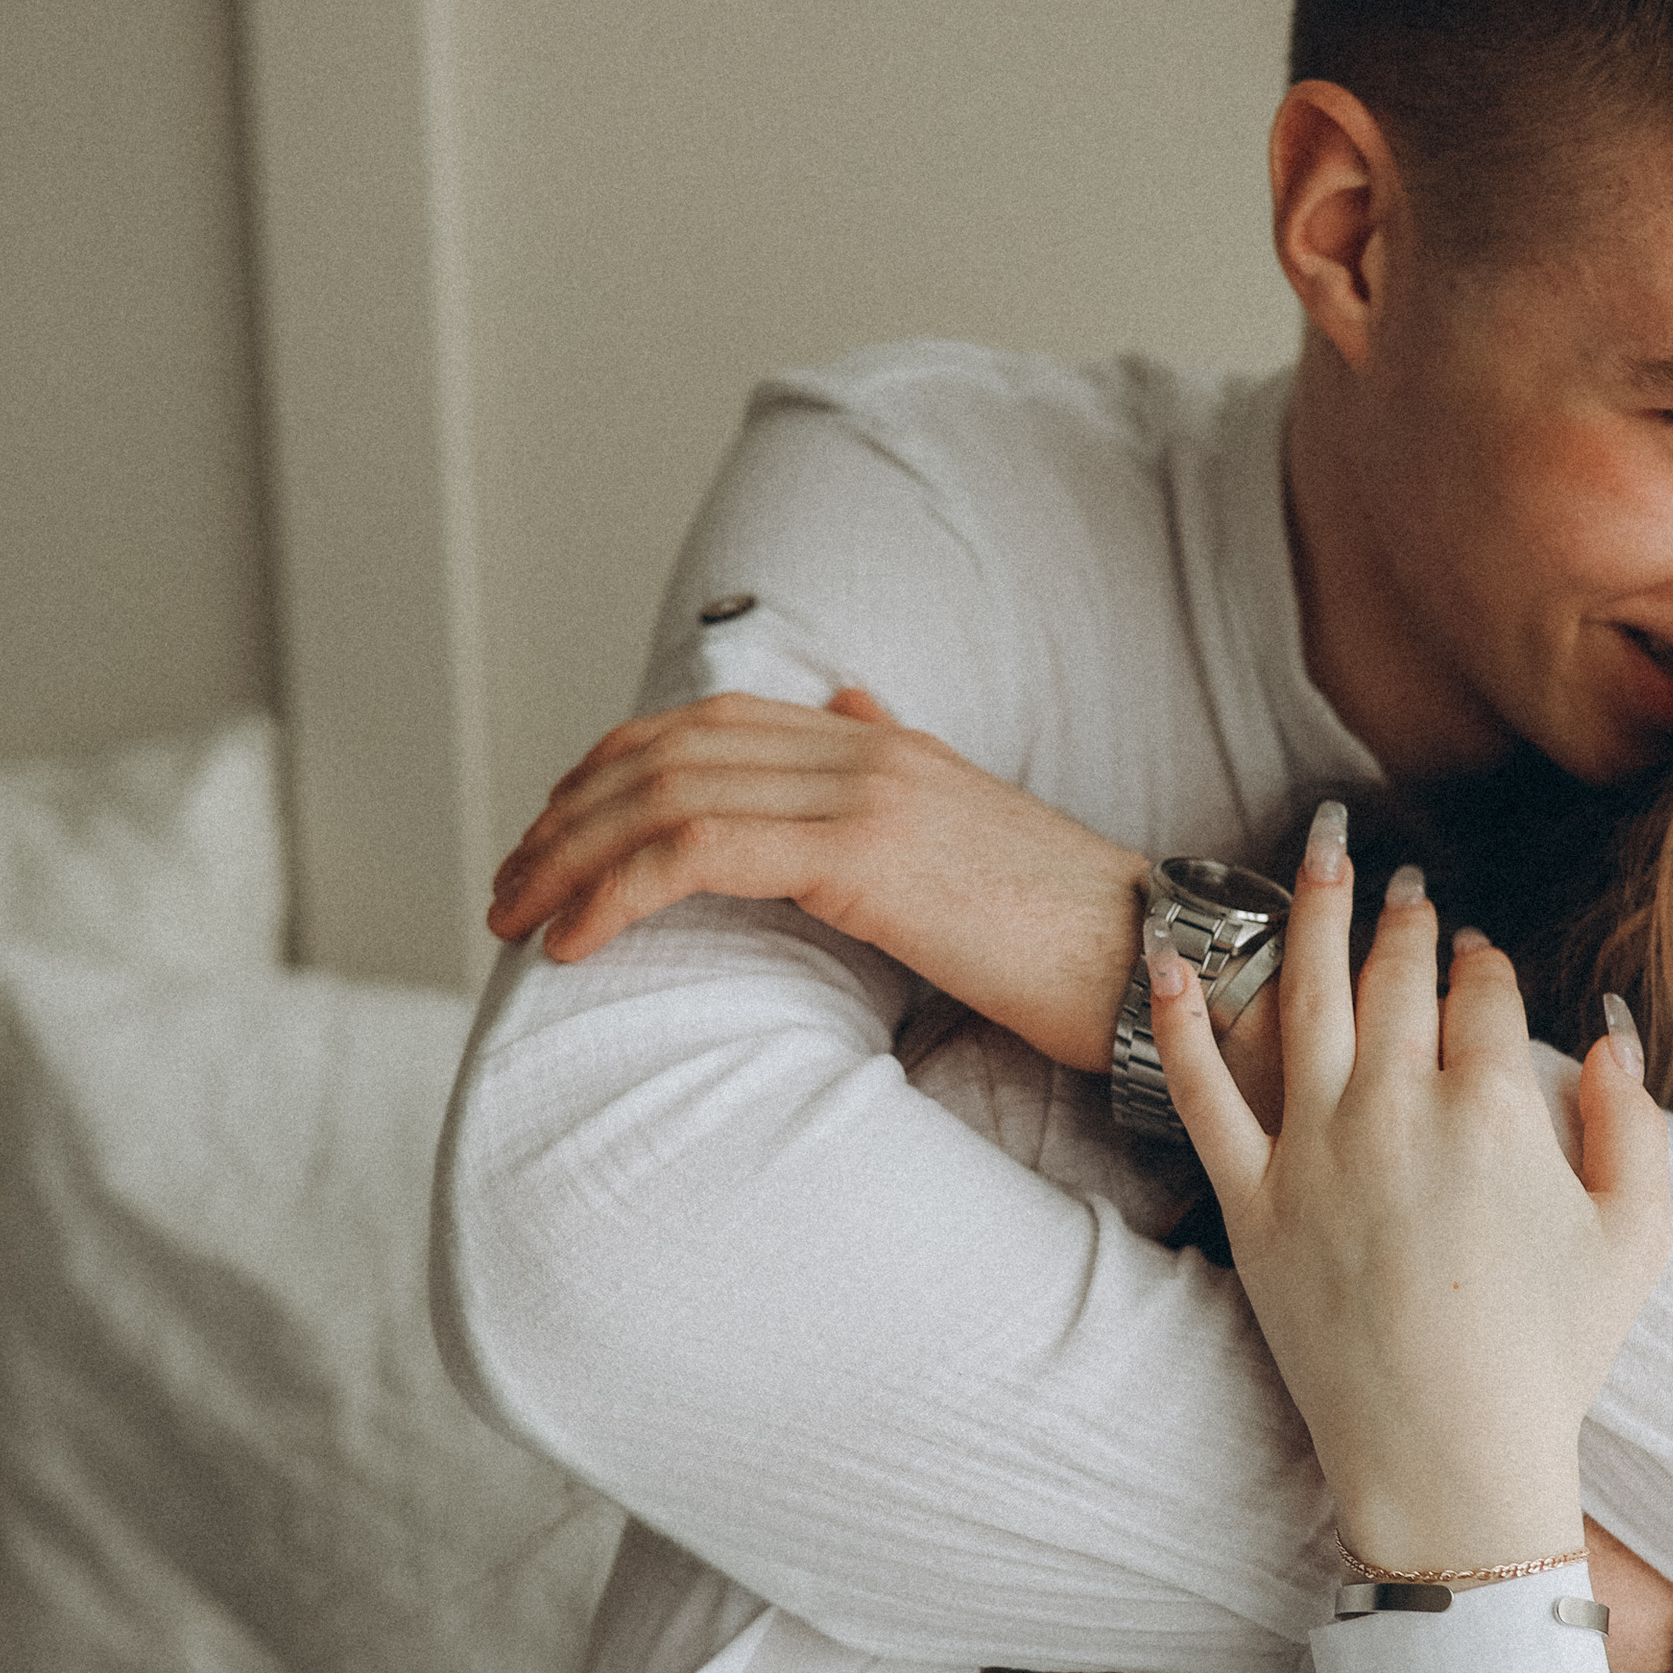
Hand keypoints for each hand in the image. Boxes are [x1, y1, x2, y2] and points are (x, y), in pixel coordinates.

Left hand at [486, 690, 1148, 1067]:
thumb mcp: (973, 839)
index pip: (710, 725)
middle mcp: (867, 747)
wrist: (1166, 968)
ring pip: (667, 793)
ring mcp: (865, 790)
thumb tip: (849, 705)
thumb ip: (899, 768)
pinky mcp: (862, 854)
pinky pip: (699, 852)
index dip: (611, 771)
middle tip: (507, 886)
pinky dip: (618, 890)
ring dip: (569, 856)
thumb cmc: (1074, 939)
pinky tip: (575, 942)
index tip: (555, 839)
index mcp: (884, 745)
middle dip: (568, 814)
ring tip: (516, 917)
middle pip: (669, 748)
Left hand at [1149, 812, 1670, 1574]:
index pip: (1484, 995)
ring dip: (1310, 914)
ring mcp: (1315, 1152)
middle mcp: (1397, 1109)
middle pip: (1395, 978)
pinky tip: (1168, 959)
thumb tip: (1610, 1036)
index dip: (1481, 960)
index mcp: (1493, 1110)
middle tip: (1401, 883)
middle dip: (1402, 918)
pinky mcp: (1252, 1203)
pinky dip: (1179, 1022)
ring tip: (1317, 856)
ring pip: (1304, 999)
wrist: (1447, 1457)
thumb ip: (1634, 1124)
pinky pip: (1201, 1095)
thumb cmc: (1551, 1359)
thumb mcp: (1636, 1239)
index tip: (1473, 947)